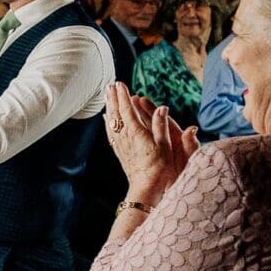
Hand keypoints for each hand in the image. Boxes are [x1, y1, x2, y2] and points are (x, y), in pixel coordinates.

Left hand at [103, 83, 198, 201]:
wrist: (145, 186)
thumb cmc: (159, 167)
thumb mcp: (165, 145)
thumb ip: (161, 125)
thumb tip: (162, 108)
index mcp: (136, 132)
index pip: (127, 109)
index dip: (123, 96)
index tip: (120, 84)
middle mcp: (124, 136)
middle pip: (116, 112)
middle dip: (113, 98)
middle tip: (109, 85)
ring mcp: (119, 143)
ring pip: (111, 121)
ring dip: (109, 107)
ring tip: (106, 96)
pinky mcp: (118, 150)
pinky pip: (110, 131)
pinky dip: (107, 121)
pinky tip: (106, 118)